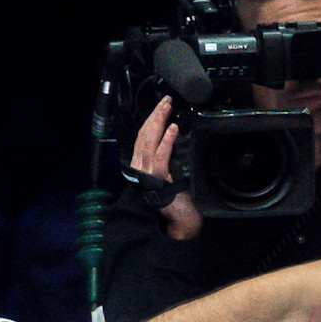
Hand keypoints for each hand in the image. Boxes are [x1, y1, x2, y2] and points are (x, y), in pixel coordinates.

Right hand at [131, 96, 202, 239]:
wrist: (180, 221)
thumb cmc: (179, 199)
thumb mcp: (172, 174)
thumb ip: (169, 159)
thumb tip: (176, 139)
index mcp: (142, 165)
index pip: (144, 137)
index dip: (151, 121)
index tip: (162, 107)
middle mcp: (140, 168)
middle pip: (144, 135)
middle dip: (154, 116)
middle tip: (166, 100)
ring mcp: (147, 174)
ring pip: (149, 142)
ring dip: (159, 123)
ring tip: (167, 108)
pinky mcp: (158, 180)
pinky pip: (161, 157)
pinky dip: (166, 141)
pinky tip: (172, 129)